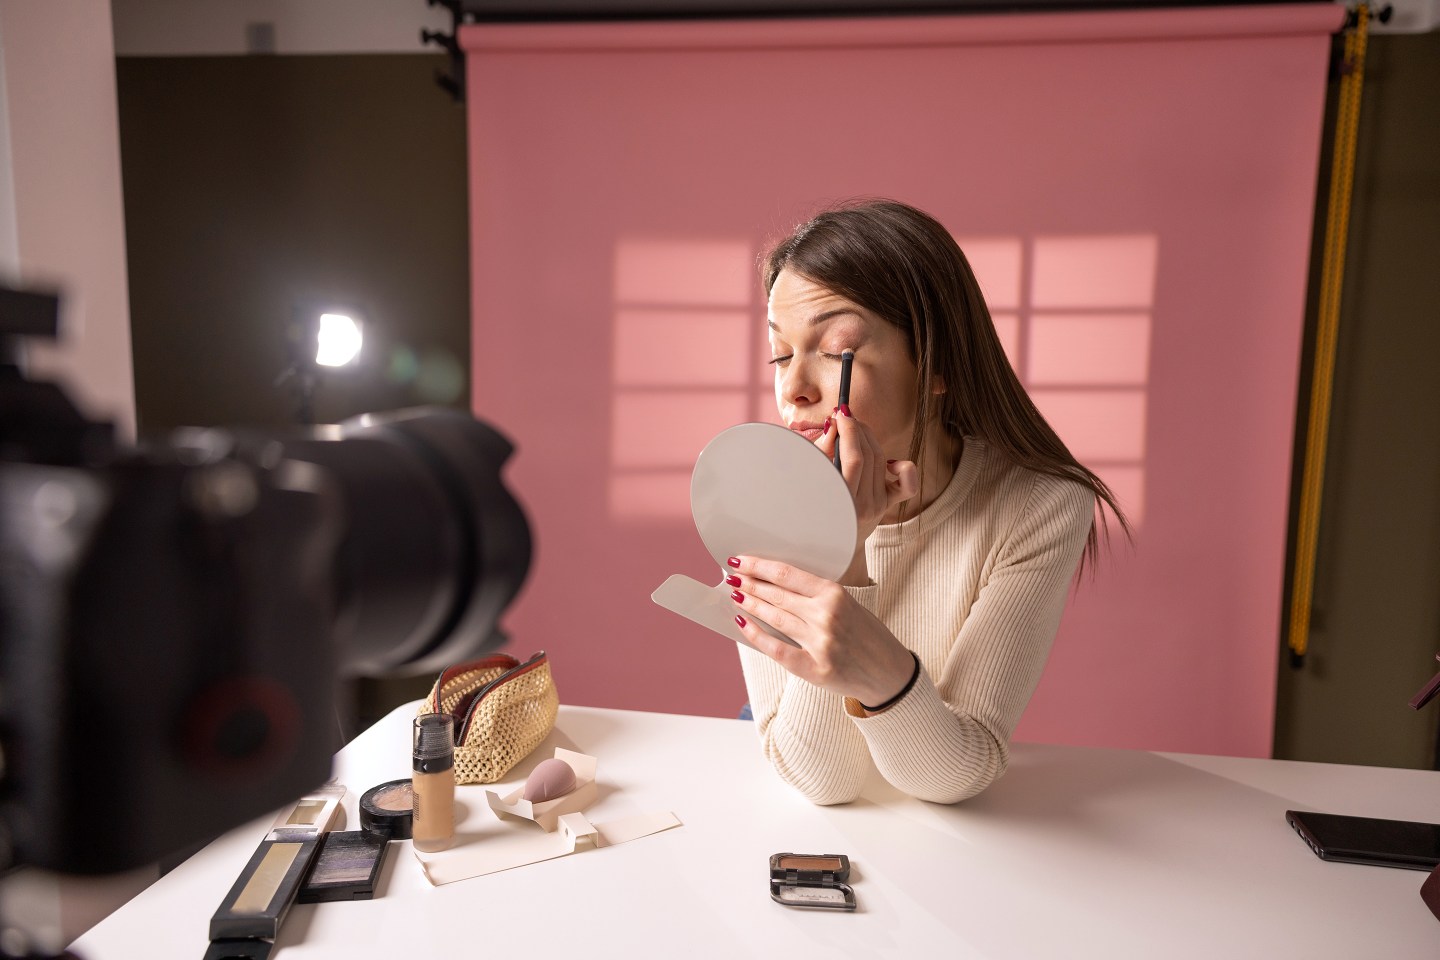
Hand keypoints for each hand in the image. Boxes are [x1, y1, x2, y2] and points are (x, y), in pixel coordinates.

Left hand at [725, 554, 915, 706]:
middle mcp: (826, 616)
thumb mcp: (849, 605)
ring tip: (735, 595)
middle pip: (777, 594)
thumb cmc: (868, 636)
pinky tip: (743, 623)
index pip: (787, 574)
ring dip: (750, 604)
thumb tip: (775, 585)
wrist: (889, 673)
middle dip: (750, 584)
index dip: (759, 566)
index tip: (741, 561)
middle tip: (732, 578)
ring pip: (774, 618)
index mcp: (835, 594)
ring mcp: (820, 643)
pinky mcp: (814, 669)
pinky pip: (777, 649)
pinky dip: (756, 636)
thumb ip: (816, 596)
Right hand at [815, 407, 918, 545]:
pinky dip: (902, 467)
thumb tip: (837, 423)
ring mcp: (878, 506)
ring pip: (882, 459)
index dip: (849, 430)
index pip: (854, 458)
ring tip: (854, 429)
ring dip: (869, 438)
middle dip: (858, 429)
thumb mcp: (811, 475)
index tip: (840, 414)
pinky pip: (907, 485)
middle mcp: (864, 505)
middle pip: (870, 454)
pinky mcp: (888, 505)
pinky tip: (888, 461)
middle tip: (845, 417)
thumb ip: (823, 450)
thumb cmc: (810, 503)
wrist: (826, 541)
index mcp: (842, 502)